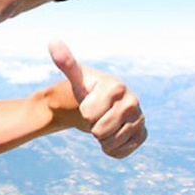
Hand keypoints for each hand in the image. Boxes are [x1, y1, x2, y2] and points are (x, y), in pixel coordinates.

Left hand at [49, 40, 146, 158]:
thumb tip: (52, 41)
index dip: (84, 112)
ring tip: (102, 123)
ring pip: (110, 143)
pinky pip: (120, 152)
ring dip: (100, 138)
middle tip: (95, 115)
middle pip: (100, 131)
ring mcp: (140, 119)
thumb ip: (65, 61)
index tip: (89, 102)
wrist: (97, 105)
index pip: (90, 115)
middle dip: (92, 126)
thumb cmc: (85, 89)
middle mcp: (133, 102)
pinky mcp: (142, 135)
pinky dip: (111, 149)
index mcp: (117, 87)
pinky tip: (111, 135)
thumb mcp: (75, 77)